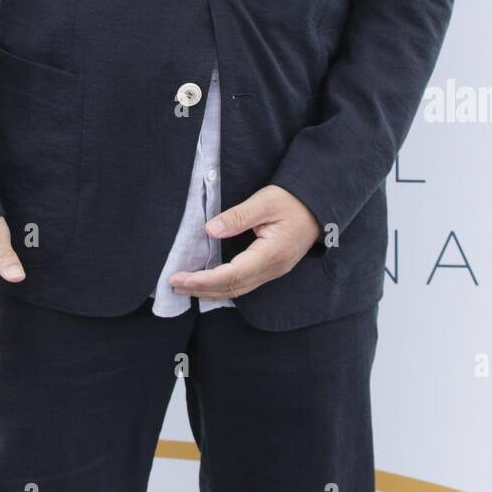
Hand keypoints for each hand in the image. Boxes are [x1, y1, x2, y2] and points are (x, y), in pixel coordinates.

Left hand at [169, 184, 321, 300]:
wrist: (318, 205)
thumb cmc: (292, 200)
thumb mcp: (265, 201)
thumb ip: (238, 216)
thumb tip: (210, 229)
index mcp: (270, 255)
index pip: (232, 275)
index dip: (204, 280)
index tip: (180, 278)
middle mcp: (272, 269)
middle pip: (232, 288)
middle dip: (201, 289)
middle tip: (173, 284)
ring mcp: (274, 271)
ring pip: (238, 289)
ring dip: (210, 290)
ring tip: (185, 286)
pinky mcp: (272, 268)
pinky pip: (244, 284)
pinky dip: (224, 286)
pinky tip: (210, 283)